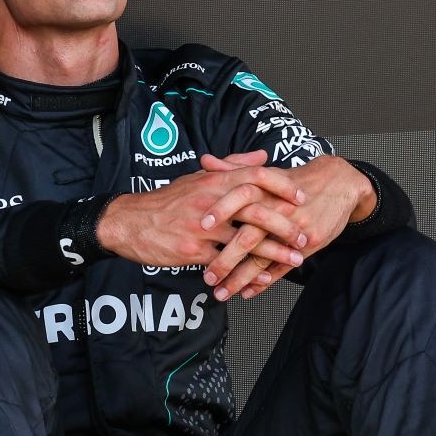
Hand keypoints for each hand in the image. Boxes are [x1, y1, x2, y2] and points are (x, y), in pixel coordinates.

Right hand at [97, 154, 305, 276]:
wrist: (130, 222)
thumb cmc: (168, 201)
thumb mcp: (198, 177)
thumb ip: (233, 166)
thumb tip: (263, 156)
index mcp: (214, 181)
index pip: (256, 176)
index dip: (282, 187)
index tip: (302, 198)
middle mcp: (211, 202)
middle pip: (257, 211)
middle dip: (286, 226)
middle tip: (305, 236)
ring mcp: (202, 228)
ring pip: (246, 241)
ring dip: (274, 253)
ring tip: (295, 260)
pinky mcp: (193, 251)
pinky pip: (227, 264)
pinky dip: (248, 273)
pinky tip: (263, 279)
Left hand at [197, 153, 376, 300]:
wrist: (340, 184)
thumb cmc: (298, 180)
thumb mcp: (268, 172)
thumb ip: (233, 169)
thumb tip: (205, 161)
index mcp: (266, 189)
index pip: (240, 197)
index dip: (221, 212)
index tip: (200, 228)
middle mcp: (279, 209)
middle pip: (249, 236)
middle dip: (225, 259)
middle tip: (207, 276)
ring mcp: (294, 230)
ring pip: (263, 257)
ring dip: (240, 278)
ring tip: (221, 292)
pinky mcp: (307, 245)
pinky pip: (281, 267)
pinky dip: (263, 281)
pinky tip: (247, 292)